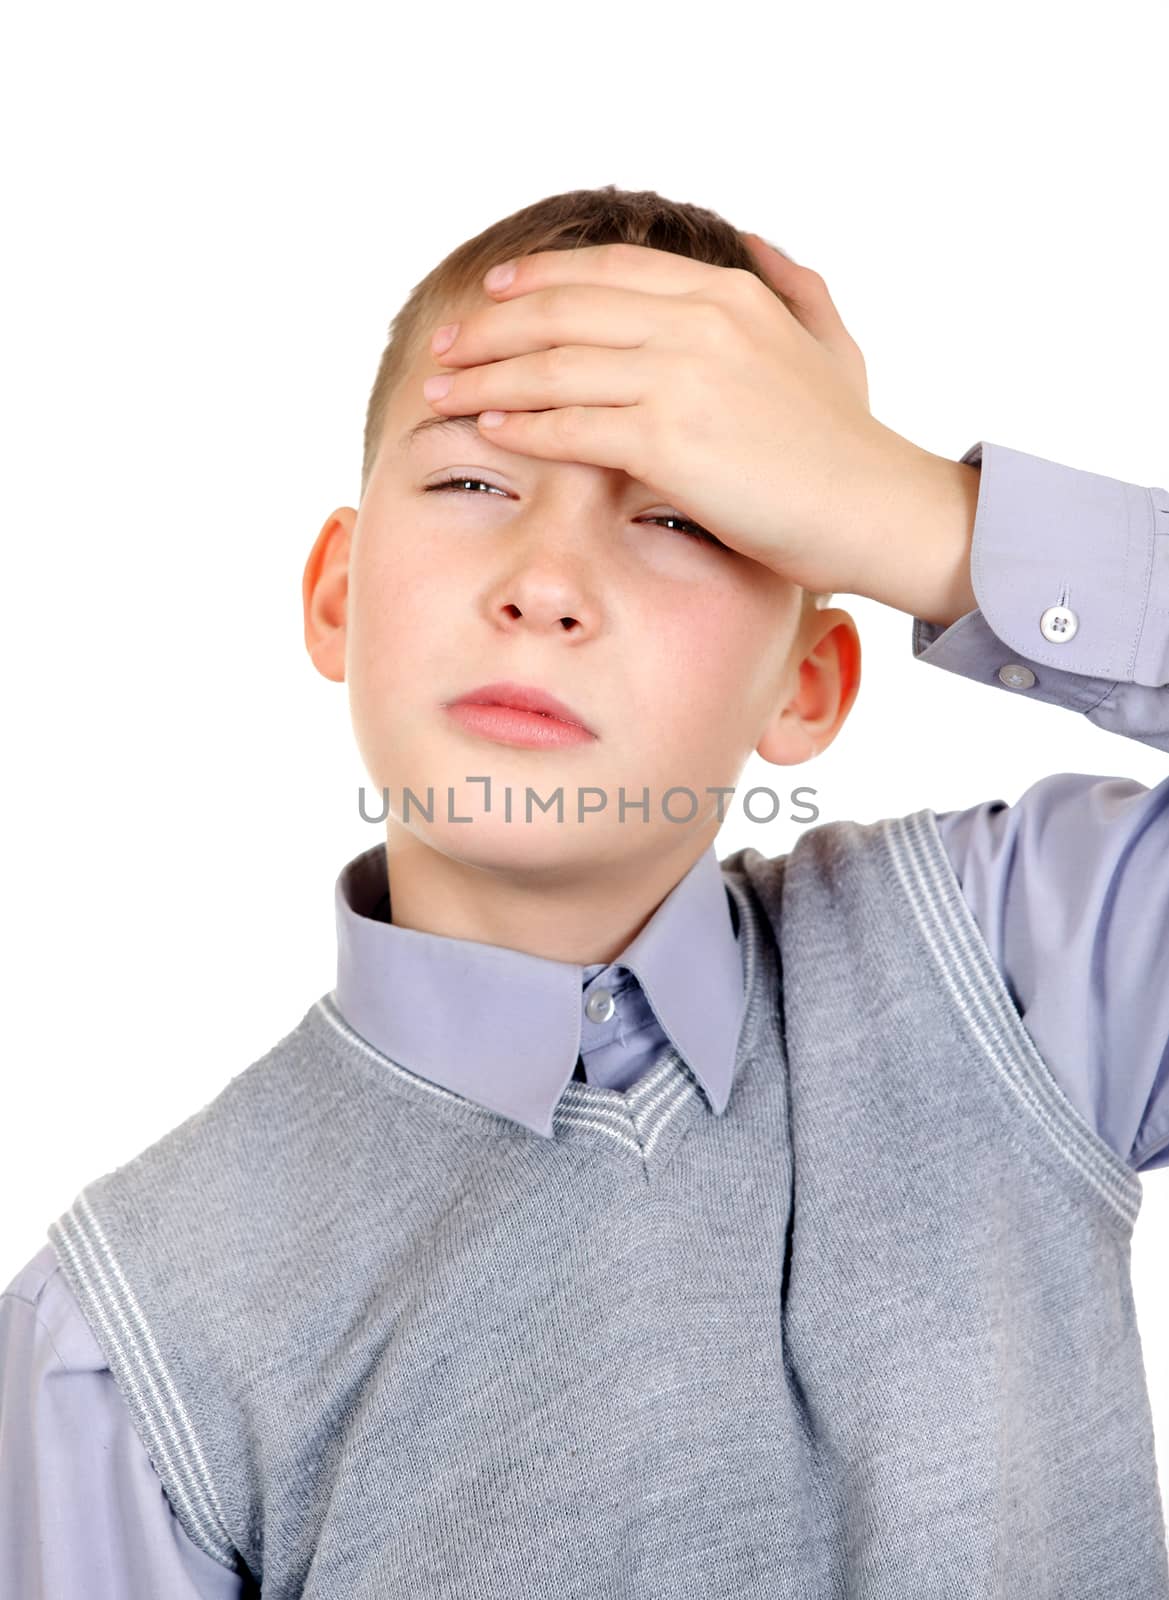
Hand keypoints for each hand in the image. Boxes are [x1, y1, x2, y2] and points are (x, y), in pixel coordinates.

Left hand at [421, 237, 932, 596]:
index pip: (607, 270)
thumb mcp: (830, 340)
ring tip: (440, 393)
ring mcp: (683, 378)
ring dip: (486, 378)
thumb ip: (793, 284)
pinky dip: (520, 424)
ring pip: (555, 365)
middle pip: (563, 309)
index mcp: (728, 293)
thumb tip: (758, 242)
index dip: (538, 279)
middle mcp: (699, 321)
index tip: (491, 295)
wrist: (875, 507)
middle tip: (445, 348)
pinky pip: (571, 425)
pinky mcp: (670, 442)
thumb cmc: (849, 441)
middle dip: (490, 328)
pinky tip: (487, 429)